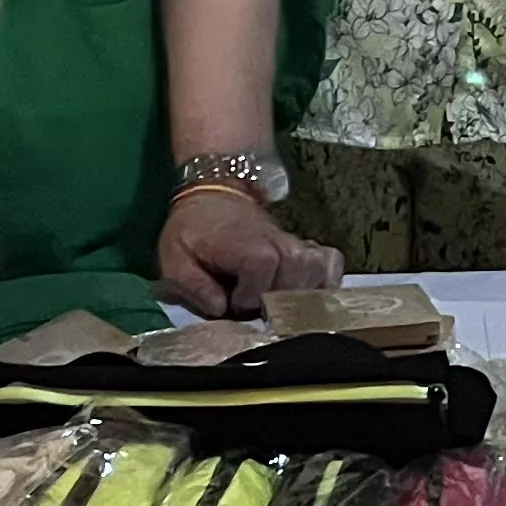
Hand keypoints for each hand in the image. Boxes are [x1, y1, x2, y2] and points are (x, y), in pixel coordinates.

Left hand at [157, 186, 340, 317]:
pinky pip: (331, 263)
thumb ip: (194, 287)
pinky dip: (324, 281)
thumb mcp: (174, 259)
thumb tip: (221, 310)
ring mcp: (297, 244)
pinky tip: (304, 292)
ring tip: (278, 304)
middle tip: (254, 308)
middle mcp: (281, 245)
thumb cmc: (193, 231)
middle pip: (295, 288)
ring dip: (299, 297)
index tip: (229, 302)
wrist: (214, 195)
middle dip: (274, 305)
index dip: (245, 303)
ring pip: (318, 277)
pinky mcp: (306, 246)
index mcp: (249, 249)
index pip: (261, 290)